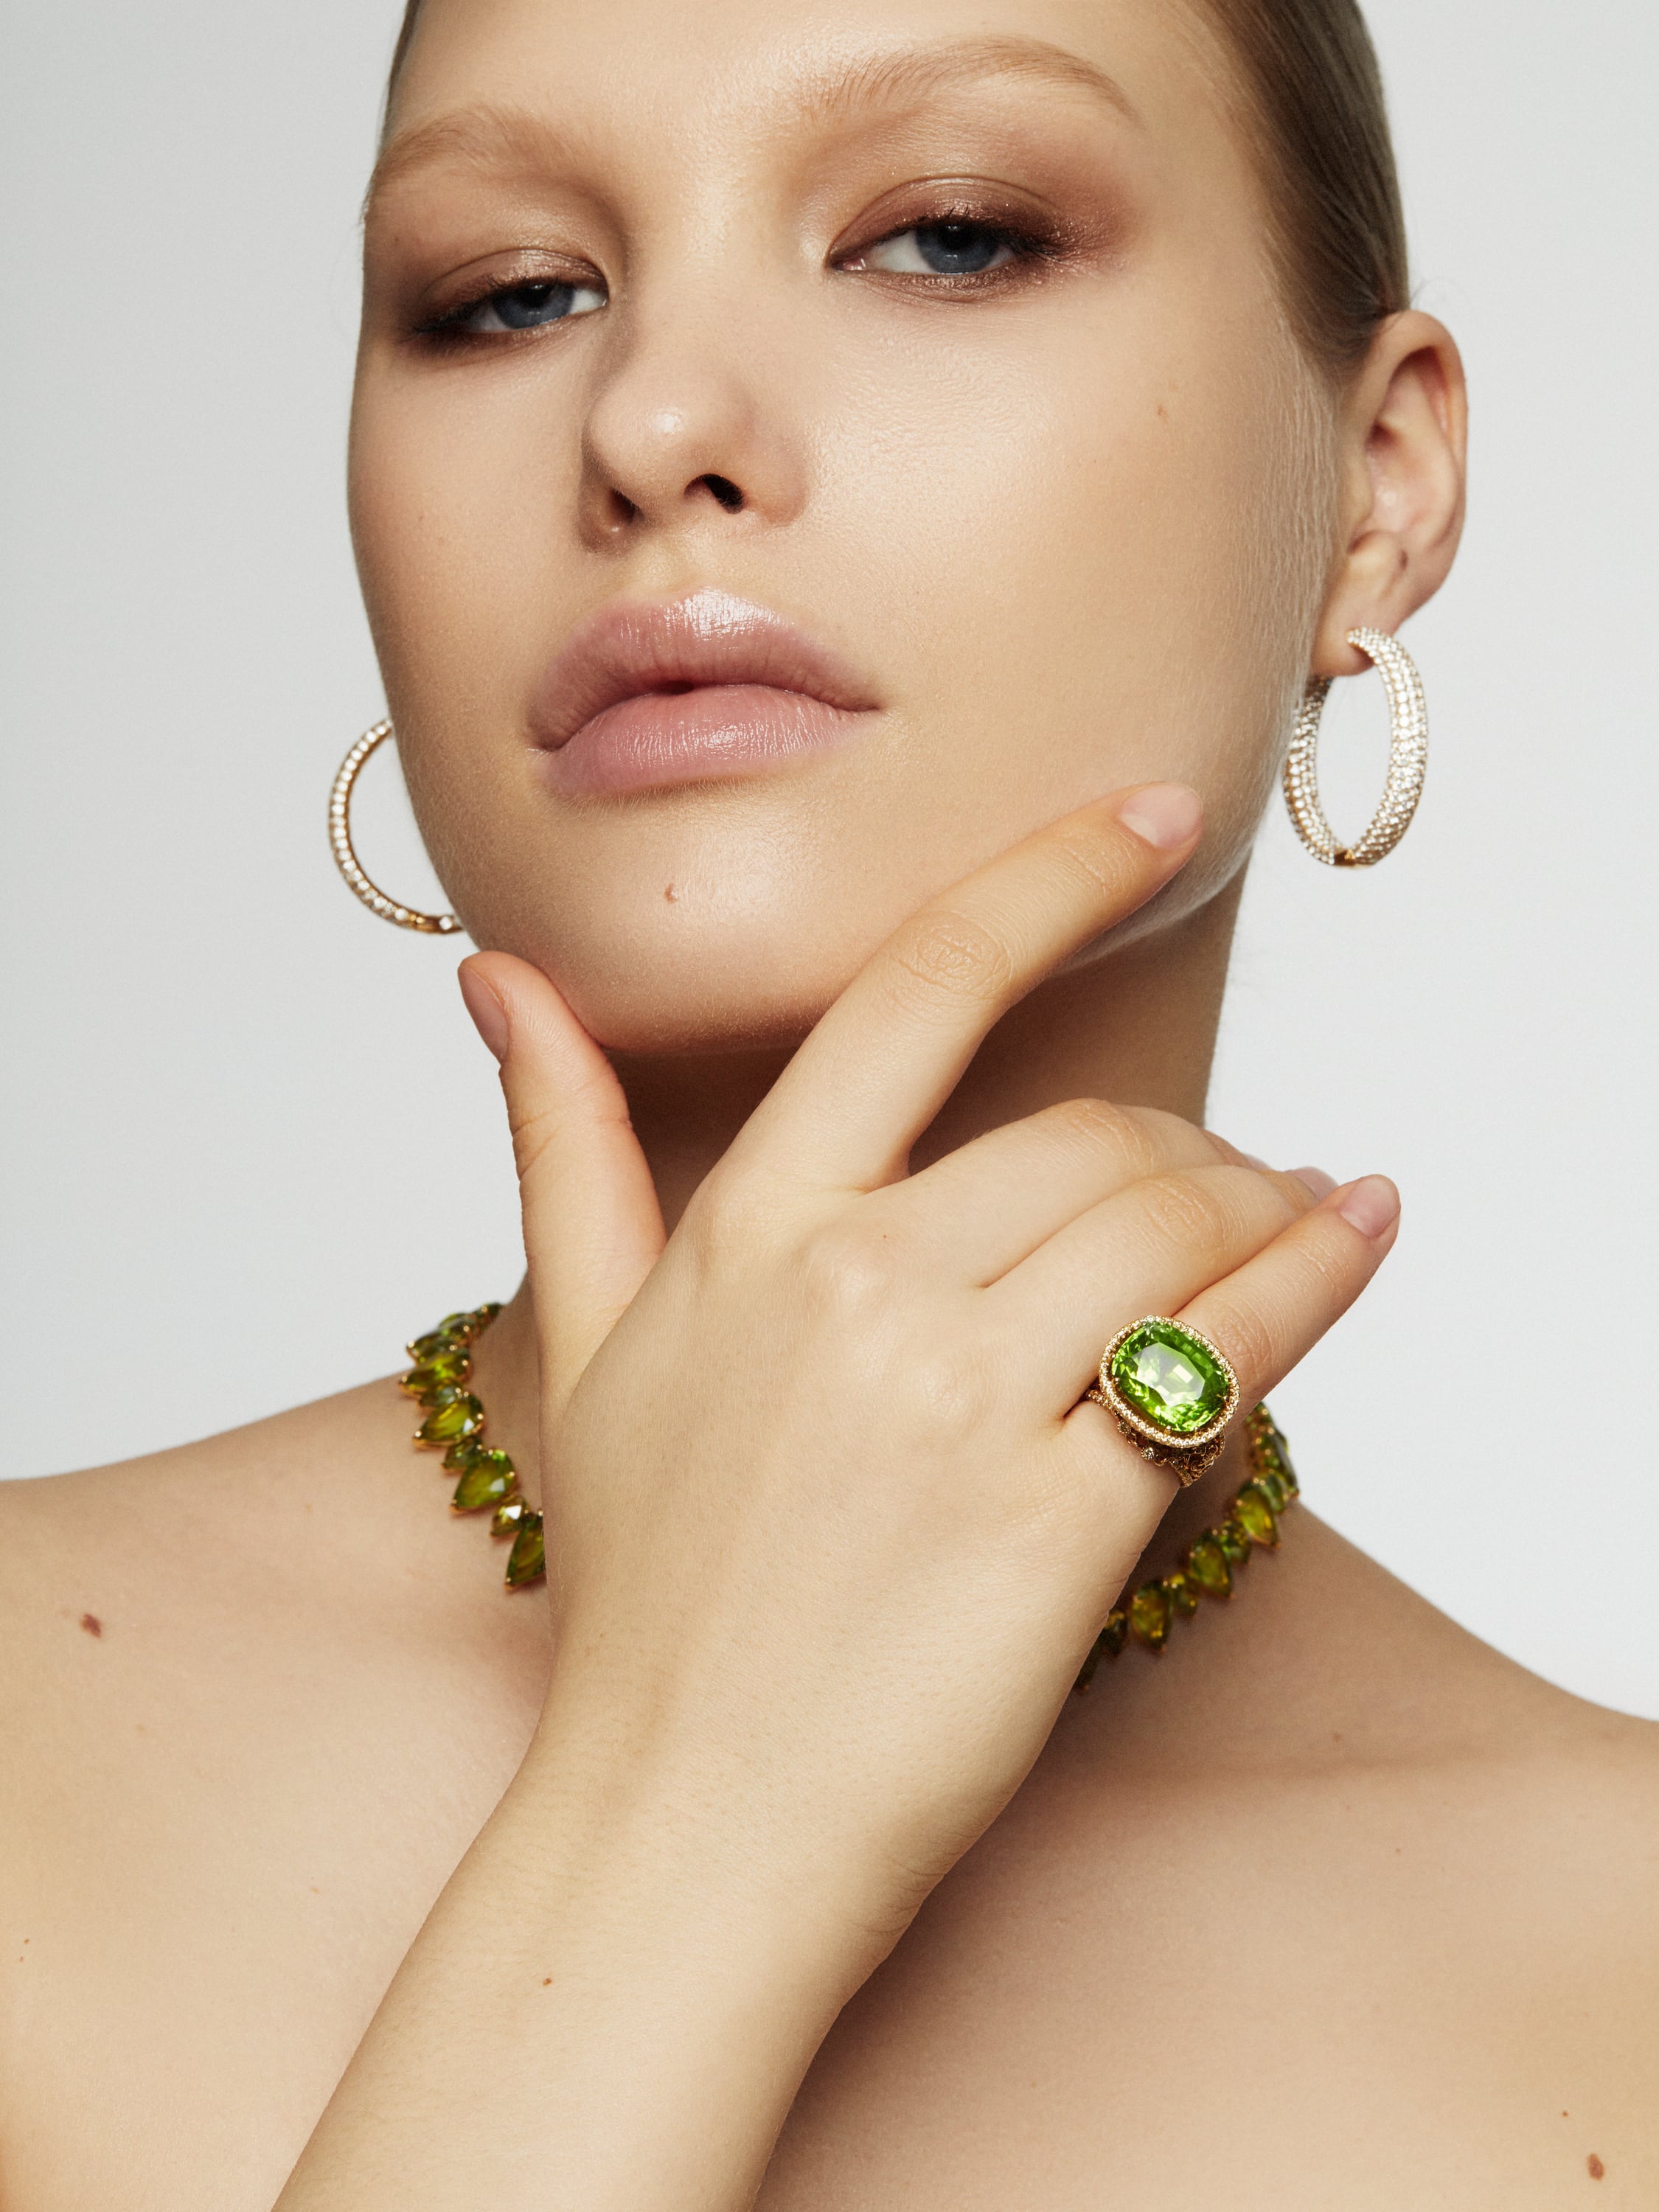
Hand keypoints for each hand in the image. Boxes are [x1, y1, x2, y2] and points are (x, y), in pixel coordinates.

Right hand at [458, 788, 1396, 1960]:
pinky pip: (1226, 1358)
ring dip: (1263, 1207)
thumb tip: (495, 981)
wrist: (686, 1824)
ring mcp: (957, 1406)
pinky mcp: (1056, 1522)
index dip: (1044, 876)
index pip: (917, 993)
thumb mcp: (581, 1348)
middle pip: (1091, 1134)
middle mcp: (855, 1290)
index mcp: (749, 1231)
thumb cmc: (648, 1591)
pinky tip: (1351, 1242)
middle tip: (1231, 1180)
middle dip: (1187, 1144)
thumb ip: (561, 1146)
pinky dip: (1312, 1286)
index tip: (1145, 817)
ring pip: (1172, 1229)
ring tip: (1299, 1214)